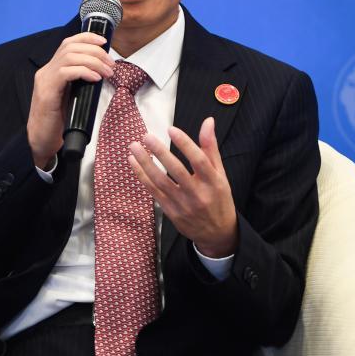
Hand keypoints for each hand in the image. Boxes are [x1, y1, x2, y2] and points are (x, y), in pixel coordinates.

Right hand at [27, 32, 113, 167]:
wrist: (42, 140)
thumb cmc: (59, 120)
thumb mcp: (72, 95)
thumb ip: (80, 81)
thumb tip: (102, 71)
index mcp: (52, 69)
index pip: (68, 43)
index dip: (87, 38)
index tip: (104, 42)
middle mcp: (46, 71)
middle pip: (70, 46)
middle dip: (95, 51)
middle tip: (111, 64)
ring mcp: (44, 80)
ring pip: (70, 56)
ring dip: (94, 61)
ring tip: (107, 72)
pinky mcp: (46, 92)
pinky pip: (66, 72)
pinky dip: (84, 71)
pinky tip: (95, 78)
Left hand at [128, 117, 238, 257]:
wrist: (217, 233)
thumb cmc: (219, 198)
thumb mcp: (220, 174)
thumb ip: (211, 148)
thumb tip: (208, 122)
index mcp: (213, 182)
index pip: (199, 160)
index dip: (185, 144)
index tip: (171, 129)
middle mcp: (198, 194)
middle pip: (177, 171)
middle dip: (160, 152)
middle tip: (146, 136)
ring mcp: (183, 204)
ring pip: (161, 181)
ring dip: (146, 163)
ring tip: (134, 147)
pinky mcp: (171, 212)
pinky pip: (154, 192)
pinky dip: (143, 177)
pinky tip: (134, 163)